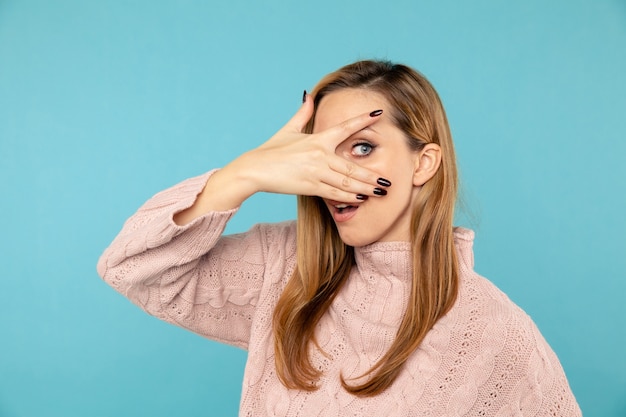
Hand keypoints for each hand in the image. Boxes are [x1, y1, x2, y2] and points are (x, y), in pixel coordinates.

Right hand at [174, 95, 389, 224]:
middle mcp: (319, 156)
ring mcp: (315, 172)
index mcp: (317, 139)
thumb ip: (303, 114)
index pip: (345, 128)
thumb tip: (309, 95)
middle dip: (371, 174)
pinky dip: (347, 197)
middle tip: (388, 180)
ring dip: (364, 188)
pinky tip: (359, 199)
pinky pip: (332, 193)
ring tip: (379, 192)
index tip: (379, 115)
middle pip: (352, 166)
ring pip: (345, 182)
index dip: (362, 120)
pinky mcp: (308, 187)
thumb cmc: (271, 150)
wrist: (254, 169)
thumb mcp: (288, 129)